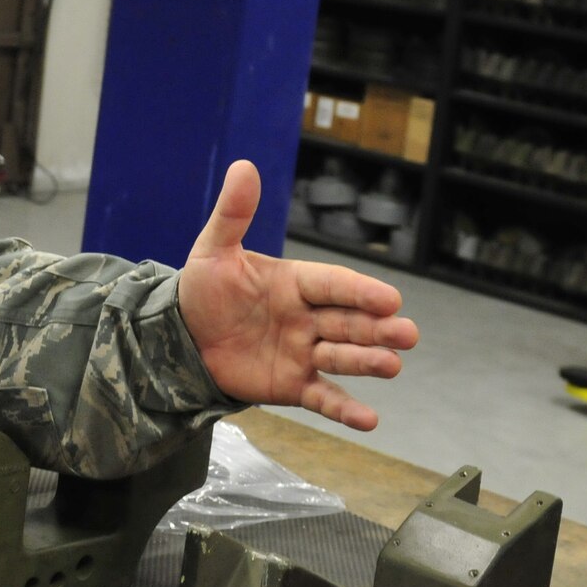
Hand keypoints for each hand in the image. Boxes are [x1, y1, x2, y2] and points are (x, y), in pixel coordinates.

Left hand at [176, 160, 416, 430]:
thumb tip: (244, 165)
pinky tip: (369, 421)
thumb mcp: (214, 250)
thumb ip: (233, 214)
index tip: (388, 297)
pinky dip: (345, 410)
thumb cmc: (203, 290)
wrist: (180, 338)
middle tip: (406, 333)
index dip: (358, 291)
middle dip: (378, 328)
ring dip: (368, 361)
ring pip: (343, 357)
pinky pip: (323, 398)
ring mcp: (303, 352)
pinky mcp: (293, 384)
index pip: (333, 285)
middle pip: (349, 322)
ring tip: (392, 365)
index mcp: (295, 282)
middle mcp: (308, 318)